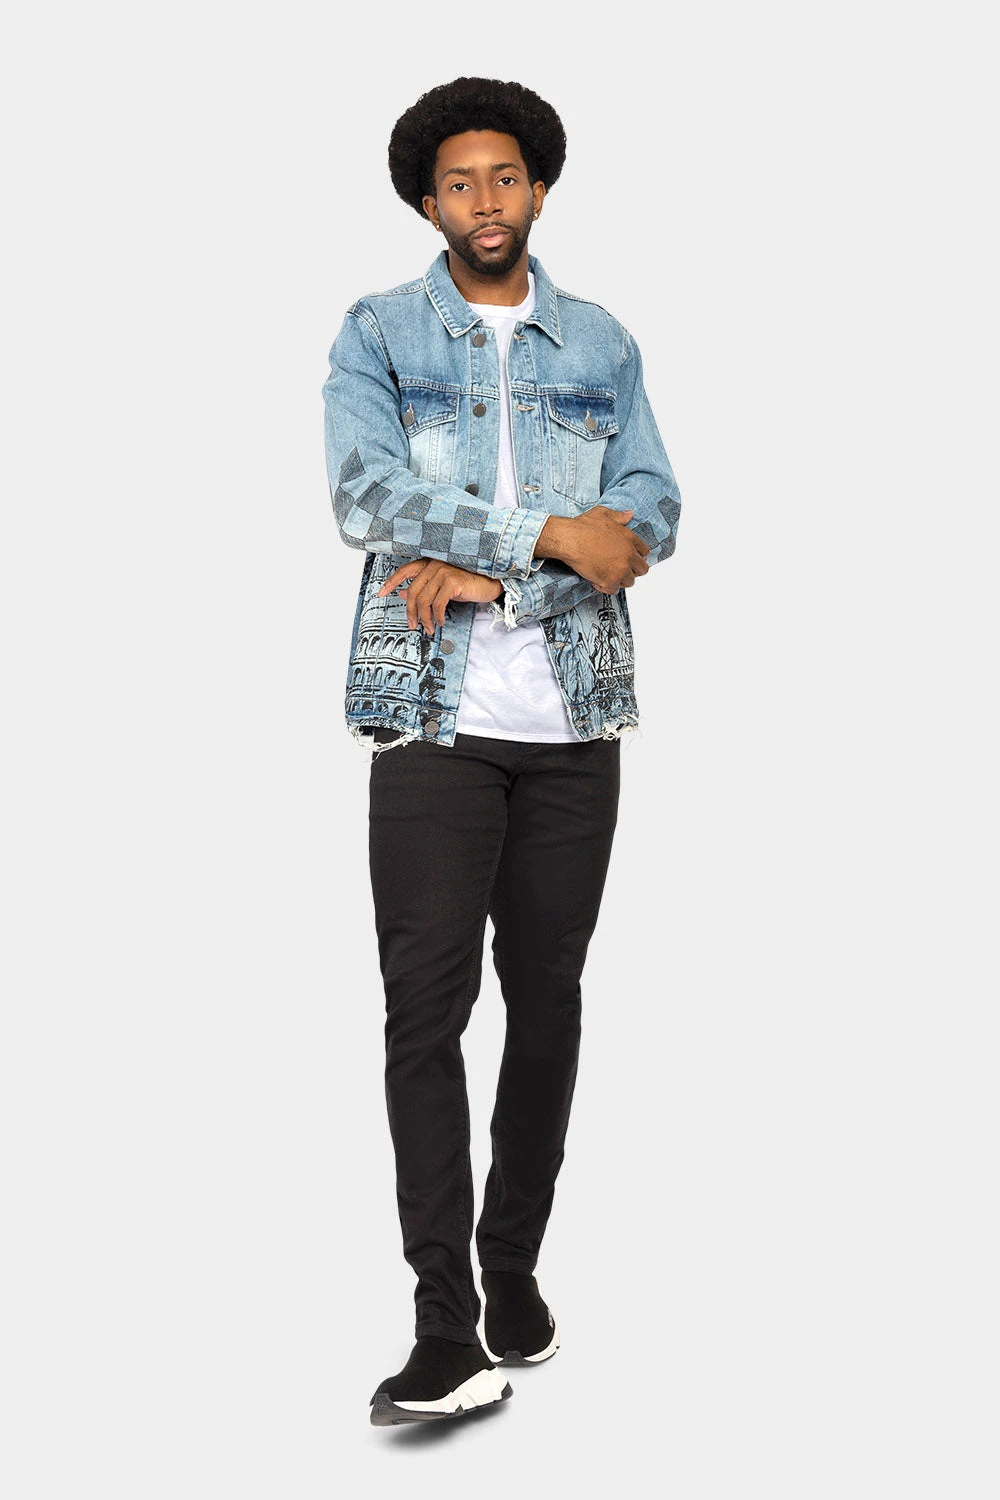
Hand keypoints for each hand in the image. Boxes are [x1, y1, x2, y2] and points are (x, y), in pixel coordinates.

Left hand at [377, 558, 502, 633]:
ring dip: (425, 618)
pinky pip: (437, 604)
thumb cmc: (467, 584)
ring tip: (430, 628)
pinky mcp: (452, 581)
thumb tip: (402, 595)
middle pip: (413, 591)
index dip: (391, 582)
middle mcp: (434, 564)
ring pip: (424, 600)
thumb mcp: (441, 587)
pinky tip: (441, 621)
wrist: (490, 583)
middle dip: (410, 612)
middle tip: (412, 625)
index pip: (404, 570)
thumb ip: (423, 589)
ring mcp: (443, 571)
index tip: (380, 593)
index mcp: (429, 562)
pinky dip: (438, 616)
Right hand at [535, 507, 650, 592]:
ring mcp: (621, 569)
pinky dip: (605, 587)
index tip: (630, 559)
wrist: (569, 539)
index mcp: (629, 538)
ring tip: (607, 574)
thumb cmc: (582, 527)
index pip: (645, 552)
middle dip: (632, 570)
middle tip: (620, 570)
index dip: (637, 556)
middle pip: (642, 569)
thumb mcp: (603, 514)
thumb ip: (619, 516)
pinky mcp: (610, 581)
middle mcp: (629, 554)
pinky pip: (614, 590)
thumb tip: (629, 515)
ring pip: (629, 582)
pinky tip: (597, 580)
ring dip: (619, 580)